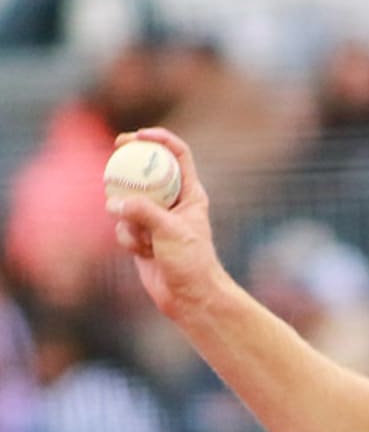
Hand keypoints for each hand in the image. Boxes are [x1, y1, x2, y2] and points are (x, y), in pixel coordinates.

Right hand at [106, 128, 231, 320]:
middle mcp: (173, 202)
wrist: (189, 296)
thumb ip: (143, 212)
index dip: (160, 140)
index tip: (139, 135)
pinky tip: (143, 253)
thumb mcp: (170, 231)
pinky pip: (123, 227)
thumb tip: (114, 202)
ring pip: (128, 202)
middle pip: (147, 171)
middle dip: (130, 162)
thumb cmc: (191, 262)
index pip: (178, 156)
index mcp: (190, 193)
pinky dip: (128, 238)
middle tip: (116, 149)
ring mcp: (155, 218)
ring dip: (130, 220)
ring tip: (146, 239)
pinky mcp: (141, 235)